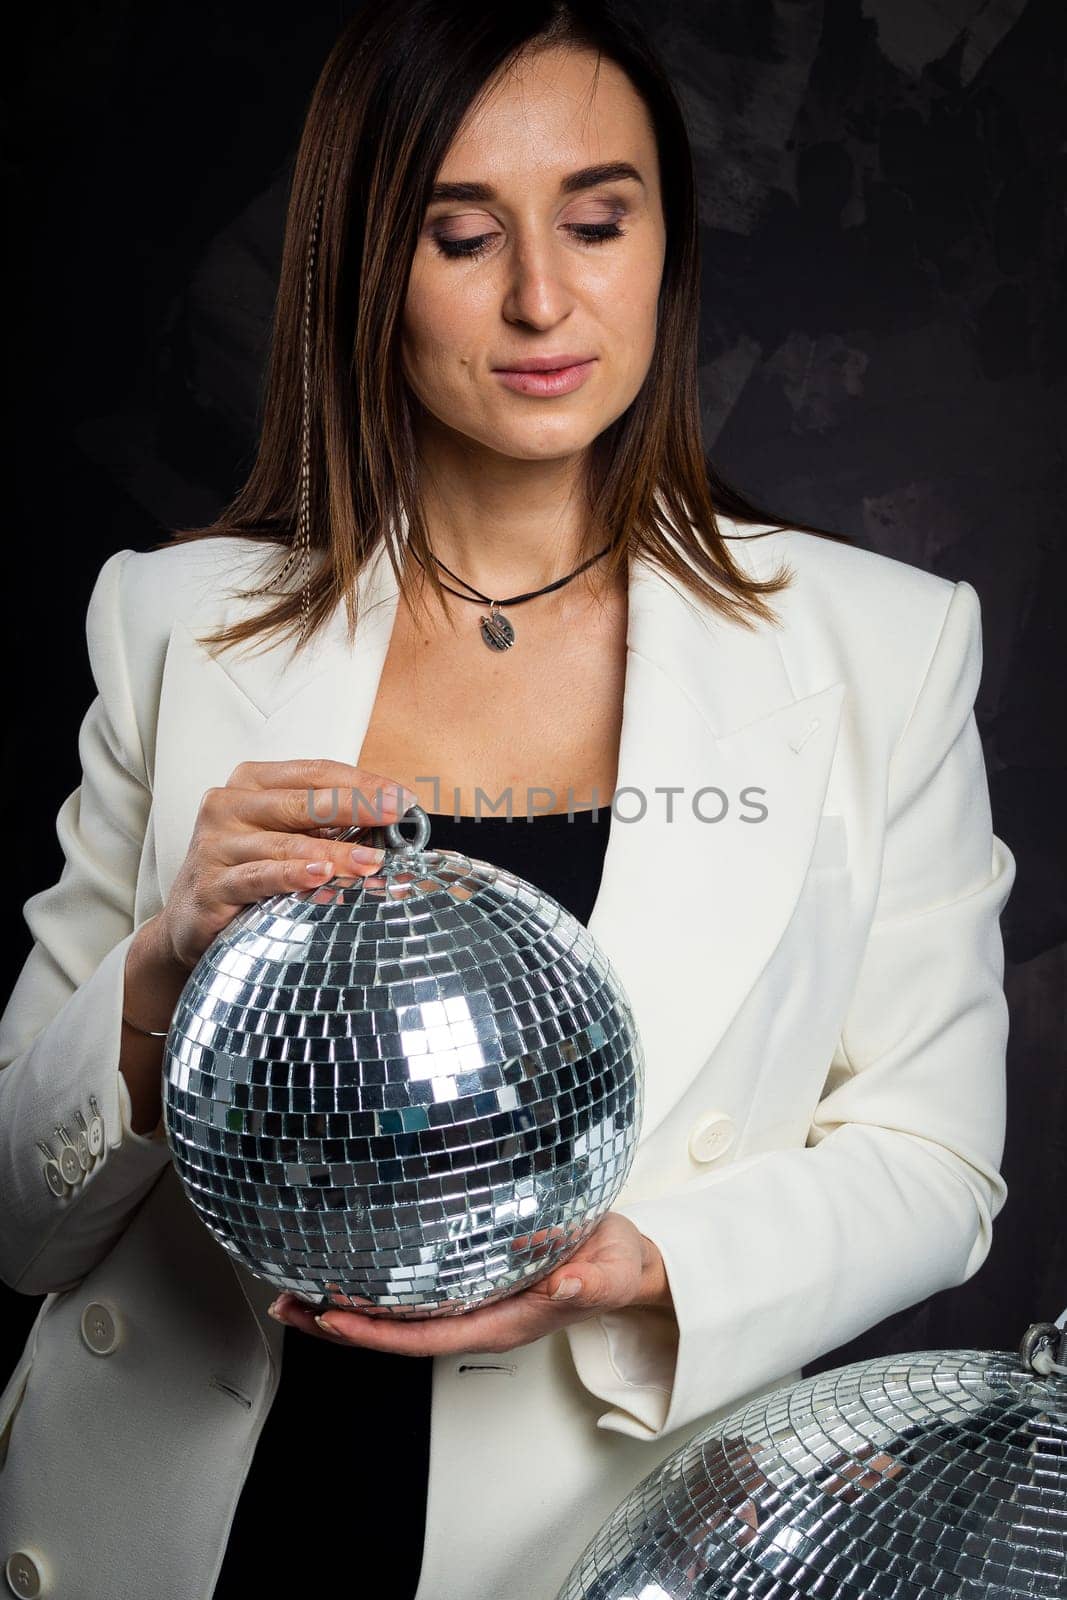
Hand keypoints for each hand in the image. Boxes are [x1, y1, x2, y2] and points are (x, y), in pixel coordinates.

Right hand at [155, 758, 419, 971]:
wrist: (189, 921)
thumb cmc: (246, 869)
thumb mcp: (283, 835)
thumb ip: (324, 824)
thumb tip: (389, 823)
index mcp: (251, 782)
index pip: (315, 773)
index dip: (361, 783)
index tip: (401, 798)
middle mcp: (228, 804)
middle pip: (303, 801)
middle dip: (356, 806)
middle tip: (394, 814)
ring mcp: (216, 844)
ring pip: (287, 843)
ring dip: (335, 852)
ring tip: (372, 859)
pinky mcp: (211, 884)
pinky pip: (260, 877)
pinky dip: (293, 876)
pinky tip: (321, 875)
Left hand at [268, 1212, 671, 1352]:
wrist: (623, 1263)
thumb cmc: (613, 1268)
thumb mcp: (610, 1273)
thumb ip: (589, 1285)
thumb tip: (562, 1288)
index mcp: (502, 1322)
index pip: (426, 1336)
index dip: (376, 1331)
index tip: (334, 1315)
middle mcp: (476, 1317)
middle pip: (396, 1334)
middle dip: (340, 1325)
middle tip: (287, 1305)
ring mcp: (470, 1301)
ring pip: (396, 1316)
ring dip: (345, 1308)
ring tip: (295, 1293)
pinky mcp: (470, 1279)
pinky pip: (413, 1292)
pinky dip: (374, 1285)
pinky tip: (346, 1270)